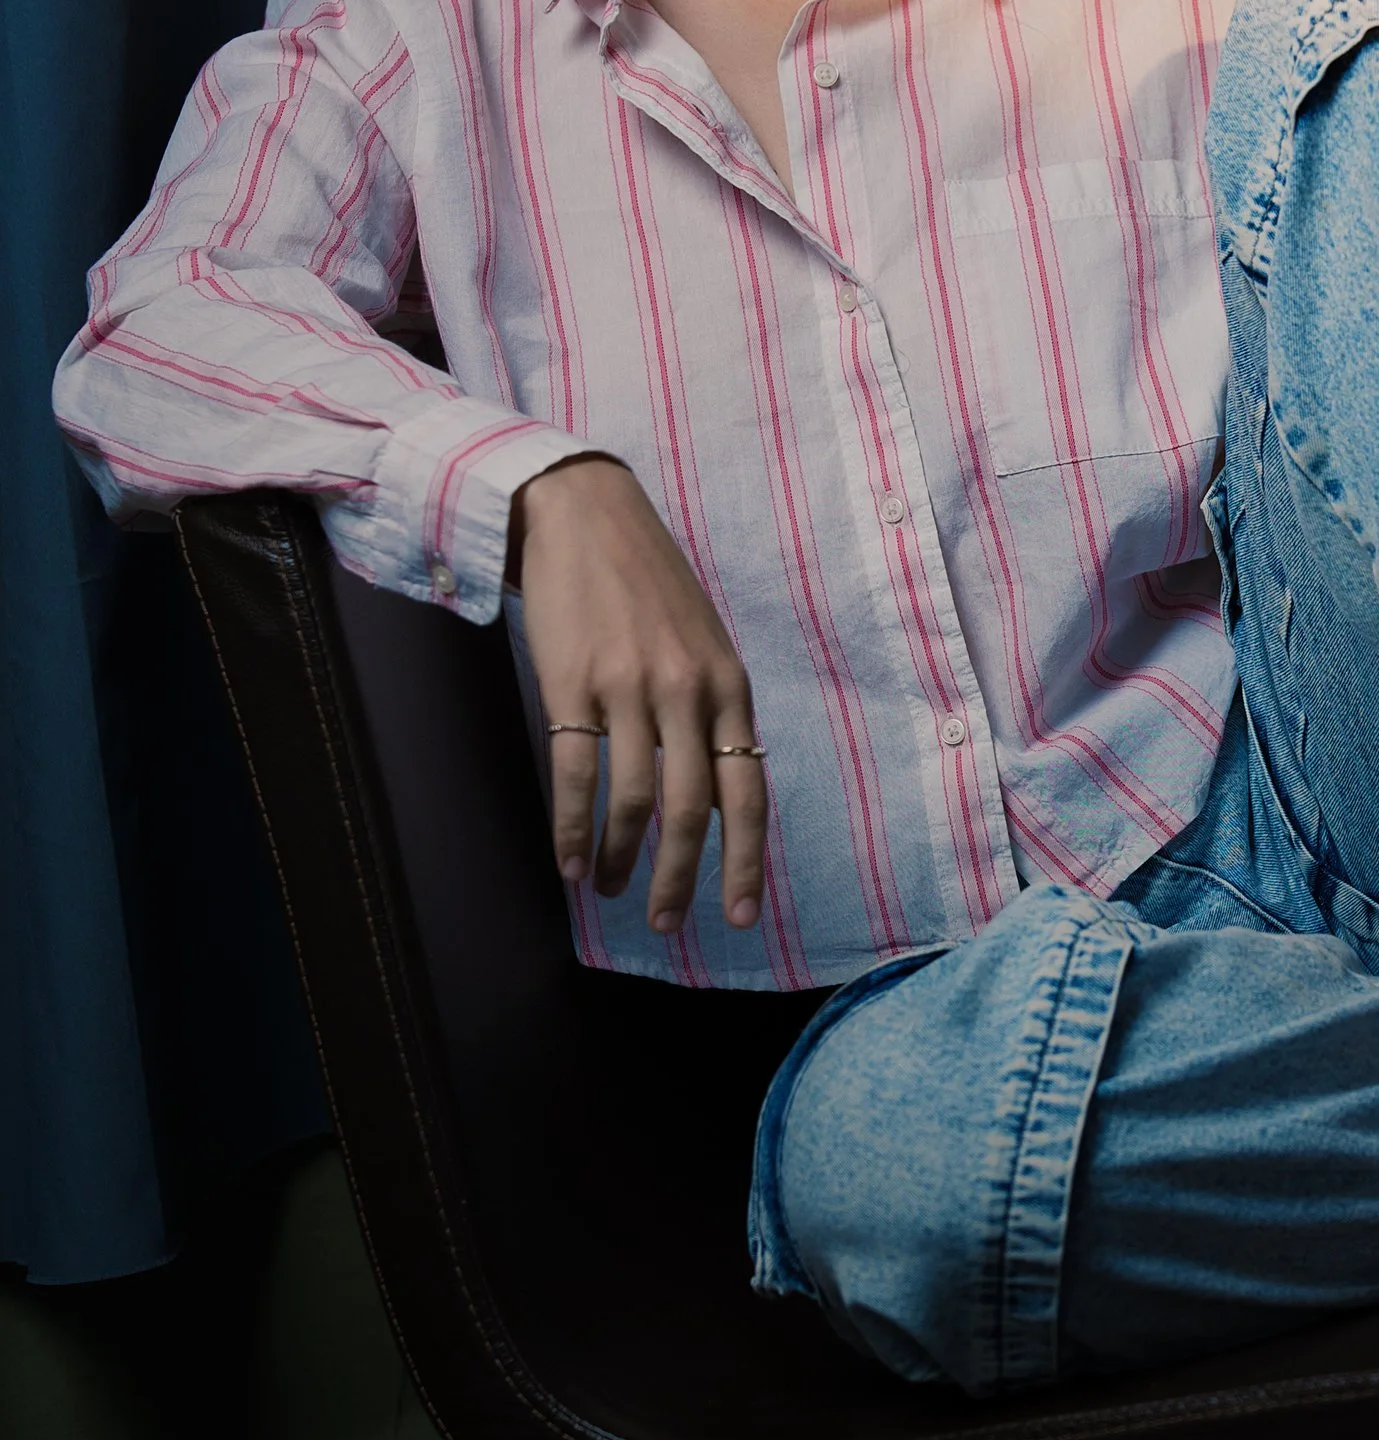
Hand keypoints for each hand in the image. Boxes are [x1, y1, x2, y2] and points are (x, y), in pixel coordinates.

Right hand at [509, 456, 766, 937]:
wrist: (583, 515)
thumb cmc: (647, 584)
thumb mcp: (704, 642)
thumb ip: (714, 711)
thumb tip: (717, 793)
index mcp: (729, 685)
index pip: (748, 791)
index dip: (746, 861)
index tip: (741, 916)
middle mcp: (687, 691)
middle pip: (694, 811)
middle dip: (684, 879)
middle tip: (670, 924)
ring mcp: (629, 688)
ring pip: (634, 802)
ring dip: (622, 860)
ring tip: (609, 889)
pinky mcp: (572, 685)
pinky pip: (575, 776)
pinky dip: (572, 830)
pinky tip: (569, 863)